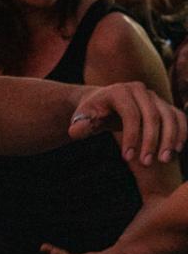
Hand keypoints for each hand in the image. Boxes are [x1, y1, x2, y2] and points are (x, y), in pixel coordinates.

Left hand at [68, 81, 186, 164]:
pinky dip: (181, 132)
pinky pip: (179, 117)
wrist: (103, 104)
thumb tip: (76, 131)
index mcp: (119, 91)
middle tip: (146, 163)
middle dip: (151, 141)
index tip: (127, 158)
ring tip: (164, 160)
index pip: (130, 114)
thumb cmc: (91, 113)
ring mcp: (155, 97)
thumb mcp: (82, 118)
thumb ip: (80, 125)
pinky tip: (177, 150)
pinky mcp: (165, 105)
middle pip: (152, 116)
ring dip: (170, 139)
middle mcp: (140, 90)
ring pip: (170, 116)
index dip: (131, 136)